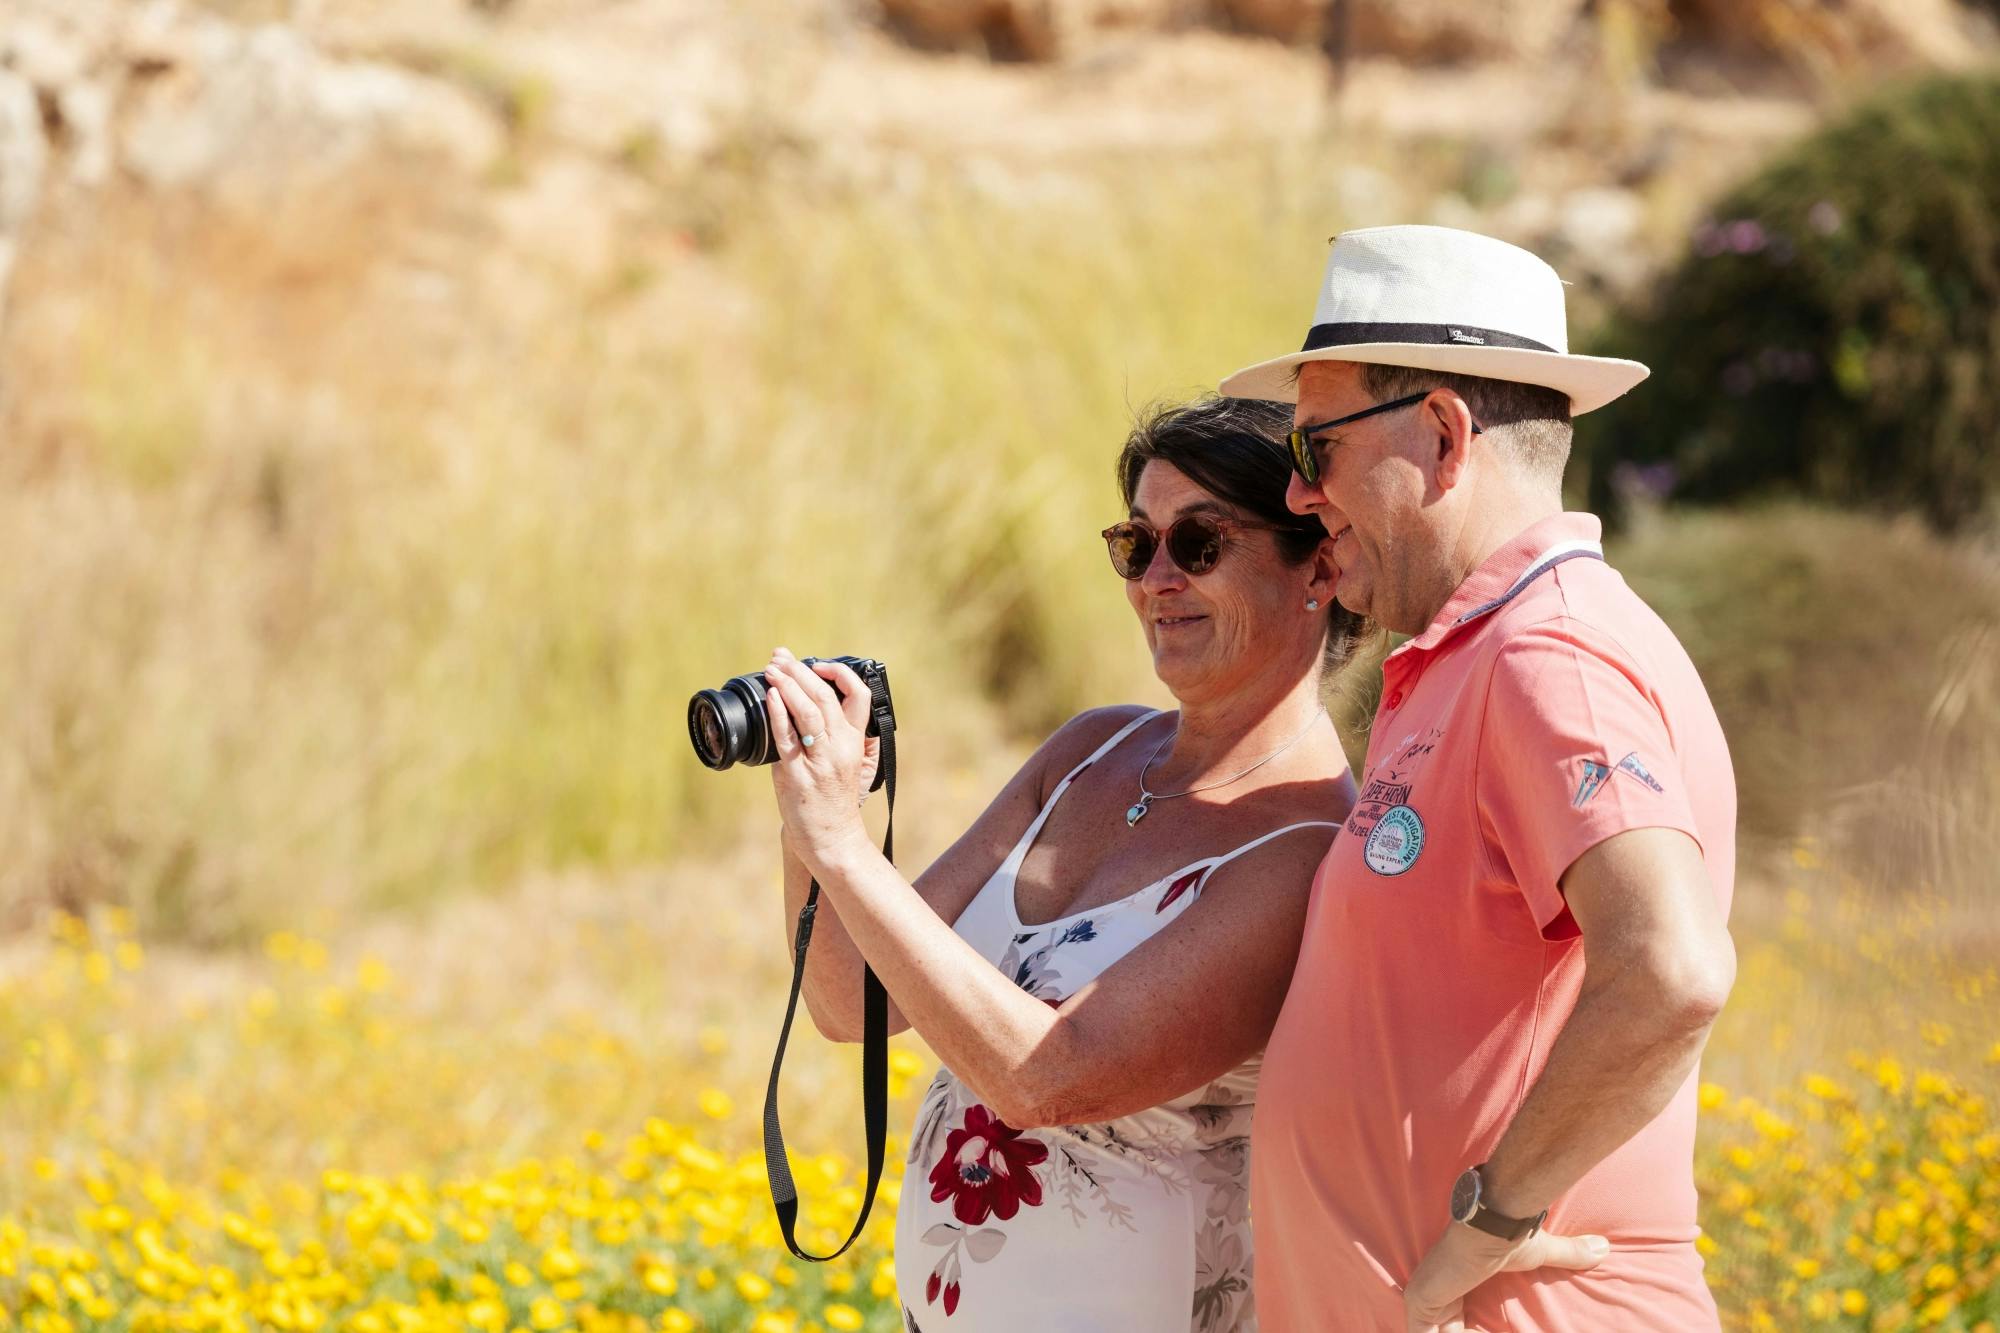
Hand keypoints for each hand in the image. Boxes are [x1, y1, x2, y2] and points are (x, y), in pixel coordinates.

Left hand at [763, 648, 878, 870]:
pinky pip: (786, 738)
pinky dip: (777, 713)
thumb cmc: (835, 800)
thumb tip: (804, 702)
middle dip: (801, 671)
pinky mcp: (796, 775)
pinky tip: (769, 697)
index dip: (840, 673)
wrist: (832, 838)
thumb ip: (835, 735)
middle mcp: (841, 748)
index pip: (859, 696)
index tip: (819, 663)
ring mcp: (819, 761)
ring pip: (806, 712)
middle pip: (825, 697)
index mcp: (856, 742)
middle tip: (781, 657)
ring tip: (772, 669)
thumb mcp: (848, 763)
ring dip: (787, 684)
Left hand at [1403, 1221, 1608, 1332]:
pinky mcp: (1419, 1301)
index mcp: (1451, 1281)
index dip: (1465, 1331)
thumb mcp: (1539, 1253)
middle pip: (1442, 1331)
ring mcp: (1422, 1296)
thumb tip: (1603, 1248)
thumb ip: (1566, 1255)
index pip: (1451, 1321)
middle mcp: (1432, 1289)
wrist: (1494, 1219)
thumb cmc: (1508, 1233)